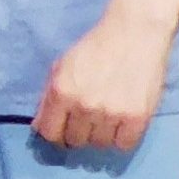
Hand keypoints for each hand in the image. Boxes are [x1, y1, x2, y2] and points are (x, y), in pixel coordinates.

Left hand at [36, 8, 171, 157]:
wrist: (135, 33)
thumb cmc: (95, 48)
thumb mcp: (61, 67)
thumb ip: (49, 97)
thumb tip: (40, 127)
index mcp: (61, 92)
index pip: (50, 133)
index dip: (55, 135)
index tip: (63, 133)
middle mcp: (84, 105)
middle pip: (75, 140)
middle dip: (78, 134)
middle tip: (88, 122)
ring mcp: (111, 113)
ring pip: (99, 144)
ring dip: (101, 136)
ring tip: (107, 119)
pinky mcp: (137, 117)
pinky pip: (124, 144)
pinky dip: (122, 139)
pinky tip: (122, 125)